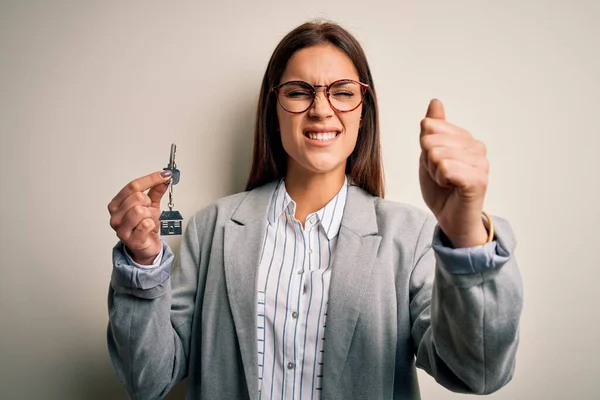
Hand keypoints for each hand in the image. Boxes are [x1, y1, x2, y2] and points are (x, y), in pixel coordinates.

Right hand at [108, 170, 171, 263]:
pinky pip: (146, 224)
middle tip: (148, 210)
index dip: (151, 179)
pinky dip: (151, 224)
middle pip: (136, 197)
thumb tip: (163, 177)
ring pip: (140, 210)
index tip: (164, 175)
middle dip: (148, 202)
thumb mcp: (151, 205)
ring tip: (148, 220)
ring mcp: (121, 229)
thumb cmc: (144, 226)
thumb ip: (156, 190)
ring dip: (149, 215)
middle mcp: (115, 216)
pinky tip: (149, 228)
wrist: (146, 247)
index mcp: (117, 204)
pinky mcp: (131, 240)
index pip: (133, 186)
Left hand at [419, 99, 488, 247]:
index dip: (425, 149)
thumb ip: (432, 130)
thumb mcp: (429, 154)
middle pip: (431, 140)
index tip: (436, 163)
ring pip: (437, 155)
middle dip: (428, 162)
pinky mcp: (478, 179)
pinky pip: (446, 168)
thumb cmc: (442, 189)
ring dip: (434, 173)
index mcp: (466, 138)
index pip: (431, 126)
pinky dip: (441, 180)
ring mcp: (480, 162)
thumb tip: (435, 102)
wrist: (450, 218)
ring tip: (446, 183)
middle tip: (441, 176)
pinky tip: (451, 187)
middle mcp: (477, 147)